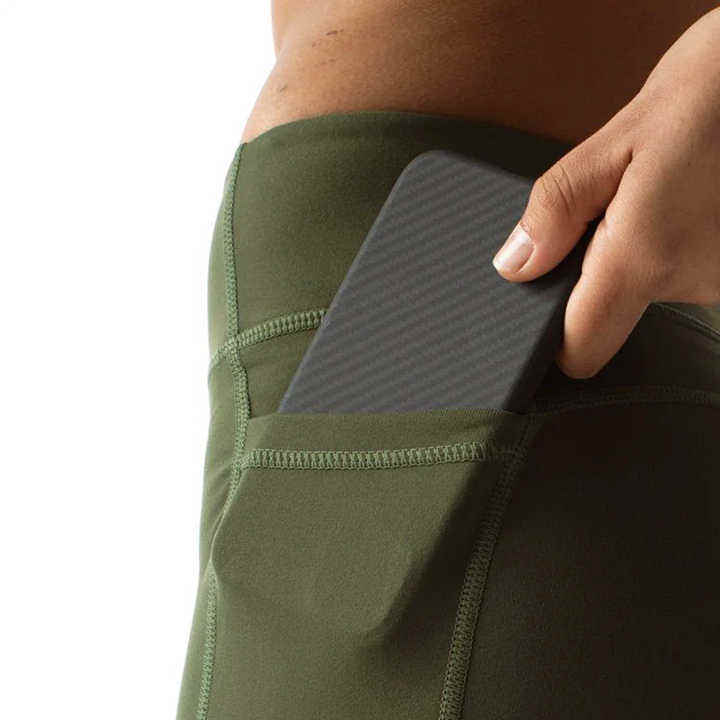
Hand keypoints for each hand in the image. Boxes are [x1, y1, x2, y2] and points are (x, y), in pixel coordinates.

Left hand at [492, 7, 719, 378]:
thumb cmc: (708, 93)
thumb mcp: (613, 143)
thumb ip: (555, 211)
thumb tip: (515, 265)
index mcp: (646, 256)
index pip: (582, 348)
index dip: (554, 342)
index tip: (541, 314)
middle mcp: (691, 282)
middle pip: (610, 313)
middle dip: (593, 269)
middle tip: (610, 210)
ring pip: (646, 289)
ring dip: (634, 251)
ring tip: (656, 195)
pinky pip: (678, 274)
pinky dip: (665, 246)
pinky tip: (680, 202)